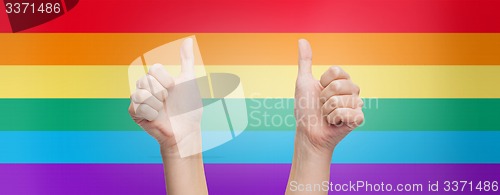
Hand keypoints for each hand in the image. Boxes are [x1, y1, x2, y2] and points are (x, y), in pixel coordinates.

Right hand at [128, 38, 202, 155]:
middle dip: (161, 91)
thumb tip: (187, 40)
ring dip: (156, 102)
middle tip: (167, 101)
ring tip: (162, 109)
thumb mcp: (189, 80)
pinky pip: (137, 106)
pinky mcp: (135, 113)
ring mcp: (139, 100)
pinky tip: (156, 117)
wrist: (186, 130)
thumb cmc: (188, 107)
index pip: (154, 69)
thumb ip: (186, 60)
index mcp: (157, 79)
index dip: (166, 79)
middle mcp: (146, 87)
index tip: (173, 89)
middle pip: (146, 79)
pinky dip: (150, 112)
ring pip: (140, 92)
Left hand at [286, 39, 363, 194]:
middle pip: (340, 85)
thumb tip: (302, 40)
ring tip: (328, 115)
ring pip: (342, 100)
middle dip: (325, 97)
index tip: (319, 91)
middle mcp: (351, 91)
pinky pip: (349, 113)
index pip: (337, 71)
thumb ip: (305, 61)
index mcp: (341, 81)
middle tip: (322, 106)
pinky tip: (335, 123)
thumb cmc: (306, 109)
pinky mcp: (358, 118)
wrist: (309, 132)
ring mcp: (356, 105)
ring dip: (328, 110)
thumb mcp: (304, 82)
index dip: (323, 82)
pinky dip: (335, 119)